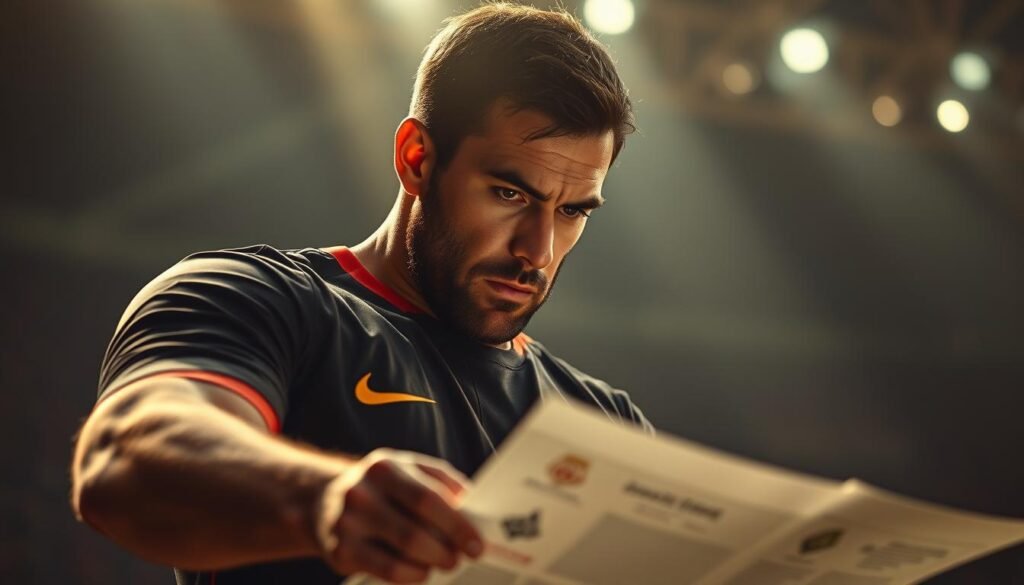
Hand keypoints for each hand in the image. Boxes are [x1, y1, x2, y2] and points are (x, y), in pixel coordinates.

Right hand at [316, 448, 483, 582]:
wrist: (322, 500)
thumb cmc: (379, 487)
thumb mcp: (406, 468)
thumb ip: (440, 479)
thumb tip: (471, 500)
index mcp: (384, 468)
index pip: (428, 499)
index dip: (457, 525)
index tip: (476, 543)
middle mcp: (361, 494)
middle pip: (415, 531)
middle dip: (447, 549)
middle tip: (461, 556)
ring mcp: (347, 525)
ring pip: (402, 555)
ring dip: (432, 563)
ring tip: (444, 561)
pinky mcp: (341, 552)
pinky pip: (387, 571)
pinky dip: (413, 575)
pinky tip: (422, 570)